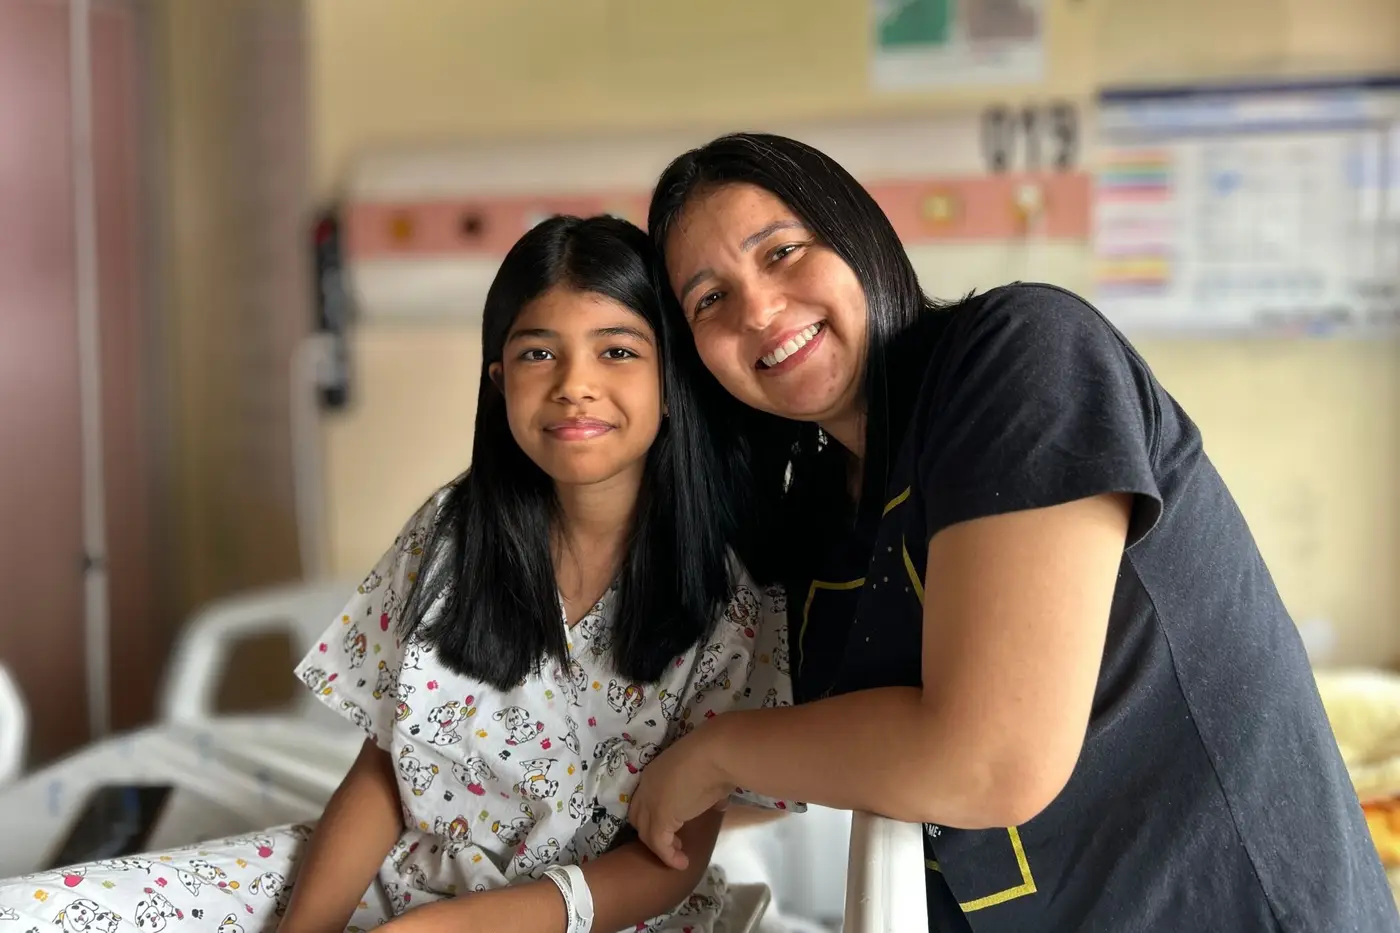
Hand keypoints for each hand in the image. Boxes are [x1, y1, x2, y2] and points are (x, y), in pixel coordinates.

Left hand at [628, 724, 732, 869]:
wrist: (716, 753)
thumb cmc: (715, 755)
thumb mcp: (705, 773)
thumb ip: (706, 789)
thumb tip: (720, 801)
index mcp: (655, 773)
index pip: (645, 800)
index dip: (654, 815)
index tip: (672, 824)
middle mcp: (646, 787)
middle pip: (639, 817)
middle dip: (652, 832)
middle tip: (673, 841)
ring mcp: (650, 802)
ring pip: (646, 833)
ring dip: (661, 847)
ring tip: (679, 855)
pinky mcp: (660, 816)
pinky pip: (659, 843)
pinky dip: (669, 856)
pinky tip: (682, 863)